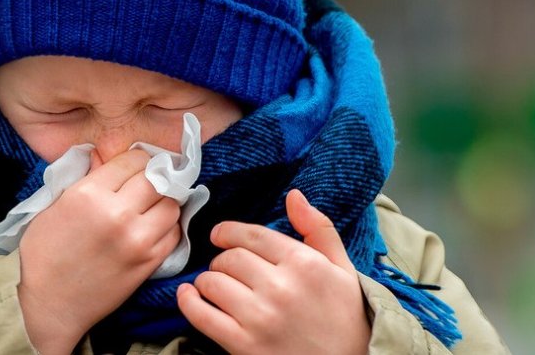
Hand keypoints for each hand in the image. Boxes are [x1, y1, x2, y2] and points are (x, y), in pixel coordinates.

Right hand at [17, 149, 181, 353]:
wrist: (49, 305)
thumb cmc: (44, 255)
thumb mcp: (54, 207)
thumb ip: (84, 178)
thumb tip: (102, 155)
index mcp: (89, 194)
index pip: (133, 160)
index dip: (135, 160)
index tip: (133, 166)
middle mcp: (118, 214)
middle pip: (158, 179)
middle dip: (153, 177)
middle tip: (146, 182)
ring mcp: (137, 240)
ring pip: (172, 205)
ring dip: (164, 201)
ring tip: (151, 205)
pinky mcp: (149, 263)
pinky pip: (174, 233)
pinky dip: (167, 226)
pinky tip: (153, 227)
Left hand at [177, 189, 369, 354]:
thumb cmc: (346, 317)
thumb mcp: (342, 268)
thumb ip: (318, 228)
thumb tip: (294, 195)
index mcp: (304, 264)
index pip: (252, 235)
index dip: (229, 232)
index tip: (220, 235)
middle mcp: (281, 288)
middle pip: (229, 258)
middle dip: (222, 260)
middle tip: (227, 268)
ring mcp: (260, 318)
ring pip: (212, 282)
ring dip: (207, 281)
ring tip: (215, 286)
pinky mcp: (244, 345)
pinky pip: (201, 315)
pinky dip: (188, 302)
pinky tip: (189, 295)